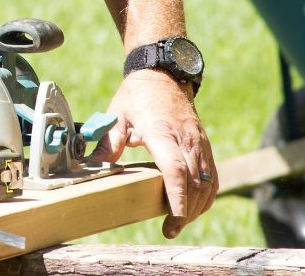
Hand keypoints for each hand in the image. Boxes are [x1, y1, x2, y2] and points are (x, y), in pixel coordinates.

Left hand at [89, 69, 217, 238]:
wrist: (162, 74)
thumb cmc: (136, 96)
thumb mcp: (116, 116)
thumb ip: (107, 144)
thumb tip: (92, 168)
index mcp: (162, 131)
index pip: (175, 169)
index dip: (176, 197)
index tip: (171, 219)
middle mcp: (185, 138)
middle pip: (194, 183)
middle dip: (185, 211)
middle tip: (169, 230)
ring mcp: (198, 142)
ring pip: (207, 182)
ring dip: (196, 207)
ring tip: (178, 223)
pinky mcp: (204, 145)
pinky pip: (212, 176)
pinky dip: (206, 195)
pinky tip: (193, 208)